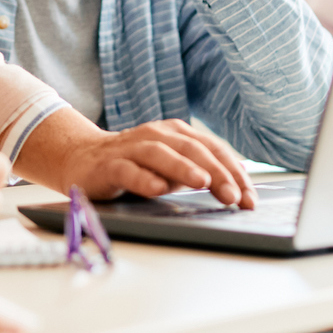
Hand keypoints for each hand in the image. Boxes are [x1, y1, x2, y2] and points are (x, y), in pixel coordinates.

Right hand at [12, 108, 256, 208]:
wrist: (82, 159)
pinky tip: (158, 189)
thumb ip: (199, 171)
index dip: (234, 173)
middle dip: (216, 173)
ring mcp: (131, 148)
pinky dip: (144, 178)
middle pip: (191, 150)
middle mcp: (155, 135)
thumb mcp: (171, 168)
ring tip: (203, 182)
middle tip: (235, 197)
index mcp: (176, 134)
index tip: (250, 198)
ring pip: (160, 153)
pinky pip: (127, 170)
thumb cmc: (134, 165)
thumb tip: (238, 183)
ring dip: (183, 168)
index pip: (212, 150)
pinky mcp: (108, 165)